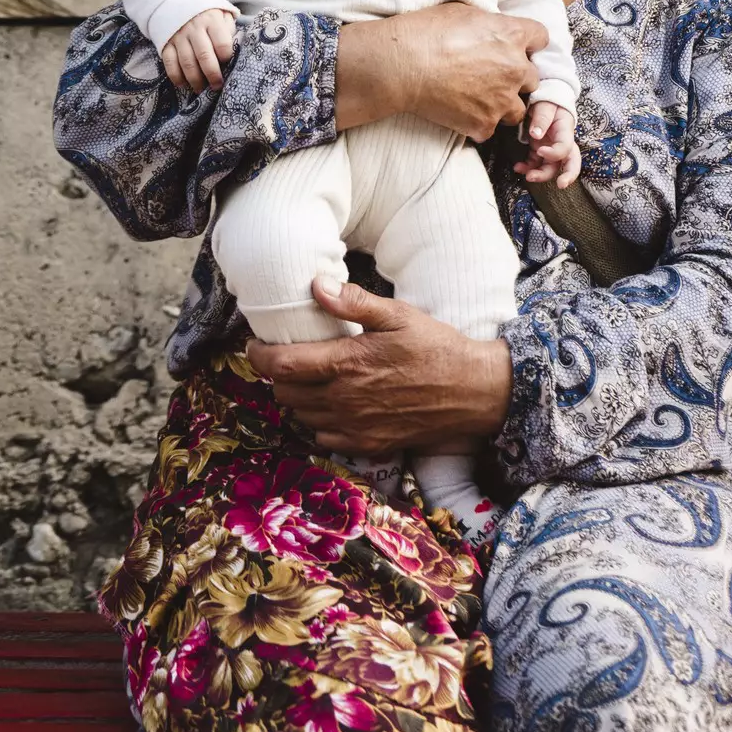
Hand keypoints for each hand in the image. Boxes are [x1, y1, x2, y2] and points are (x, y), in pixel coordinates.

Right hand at [160, 9, 236, 92]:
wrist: (179, 1)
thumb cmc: (207, 14)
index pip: (222, 43)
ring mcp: (178, 36)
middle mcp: (194, 28)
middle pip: (204, 56)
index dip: (226, 58)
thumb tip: (234, 52)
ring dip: (195, 80)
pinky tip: (184, 84)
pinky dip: (176, 77)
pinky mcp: (166, 43)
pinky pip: (170, 63)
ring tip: (202, 90)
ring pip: (187, 63)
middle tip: (217, 86)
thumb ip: (229, 31)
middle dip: (212, 75)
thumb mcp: (223, 15)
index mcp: (212, 21)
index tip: (228, 65)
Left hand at [246, 277, 511, 454]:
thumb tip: (316, 286)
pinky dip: (317, 422)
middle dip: (278, 376)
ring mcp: (356, 426)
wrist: (475, 392)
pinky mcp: (370, 445)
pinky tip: (330, 405)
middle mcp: (345, 400)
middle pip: (285, 394)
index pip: (281, 366)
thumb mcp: (398, 315)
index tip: (256, 345)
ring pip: (301, 417)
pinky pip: (325, 438)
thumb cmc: (437, 348)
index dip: (259, 356)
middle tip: (287, 358)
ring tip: (308, 379)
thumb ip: (353, 303)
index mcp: (347, 365)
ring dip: (297, 399)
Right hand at [339, 4, 546, 138]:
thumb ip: (488, 22)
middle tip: (491, 75)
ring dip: (503, 104)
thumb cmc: (424, 33)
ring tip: (479, 99)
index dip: (529, 43)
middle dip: (516, 77)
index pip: (541, 38)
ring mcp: (501, 99)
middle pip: (533, 77)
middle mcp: (515, 68)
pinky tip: (461, 112)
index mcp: (511, 35)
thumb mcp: (461, 11)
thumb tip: (491, 26)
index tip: (516, 47)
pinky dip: (478, 123)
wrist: (400, 65)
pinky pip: (490, 128)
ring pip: (517, 108)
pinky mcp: (483, 123)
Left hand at [518, 102, 580, 186]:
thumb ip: (542, 119)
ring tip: (527, 176)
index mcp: (565, 130)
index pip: (565, 147)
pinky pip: (536, 163)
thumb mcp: (545, 105)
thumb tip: (536, 134)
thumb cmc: (547, 102)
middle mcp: (561, 142)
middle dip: (567, 175)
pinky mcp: (540, 149)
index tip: (540, 151)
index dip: (555, 153)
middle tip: (560, 185)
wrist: (545, 100)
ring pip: (551, 166)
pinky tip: (518, 168)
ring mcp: (551, 147)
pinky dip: (528, 168)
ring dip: (541, 174)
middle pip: (569, 162)